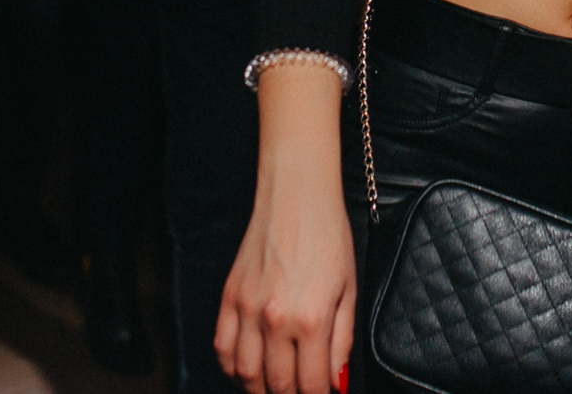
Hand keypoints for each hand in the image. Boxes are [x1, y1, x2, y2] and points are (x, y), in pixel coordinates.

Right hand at [215, 169, 357, 393]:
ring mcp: (247, 309)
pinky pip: (222, 348)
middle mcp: (275, 320)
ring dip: (261, 389)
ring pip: (245, 374)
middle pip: (277, 386)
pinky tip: (247, 369)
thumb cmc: (329, 237)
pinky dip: (233, 367)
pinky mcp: (229, 296)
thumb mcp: (349, 291)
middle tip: (301, 390)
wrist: (297, 196)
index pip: (310, 384)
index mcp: (311, 319)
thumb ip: (342, 342)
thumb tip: (337, 383)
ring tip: (275, 387)